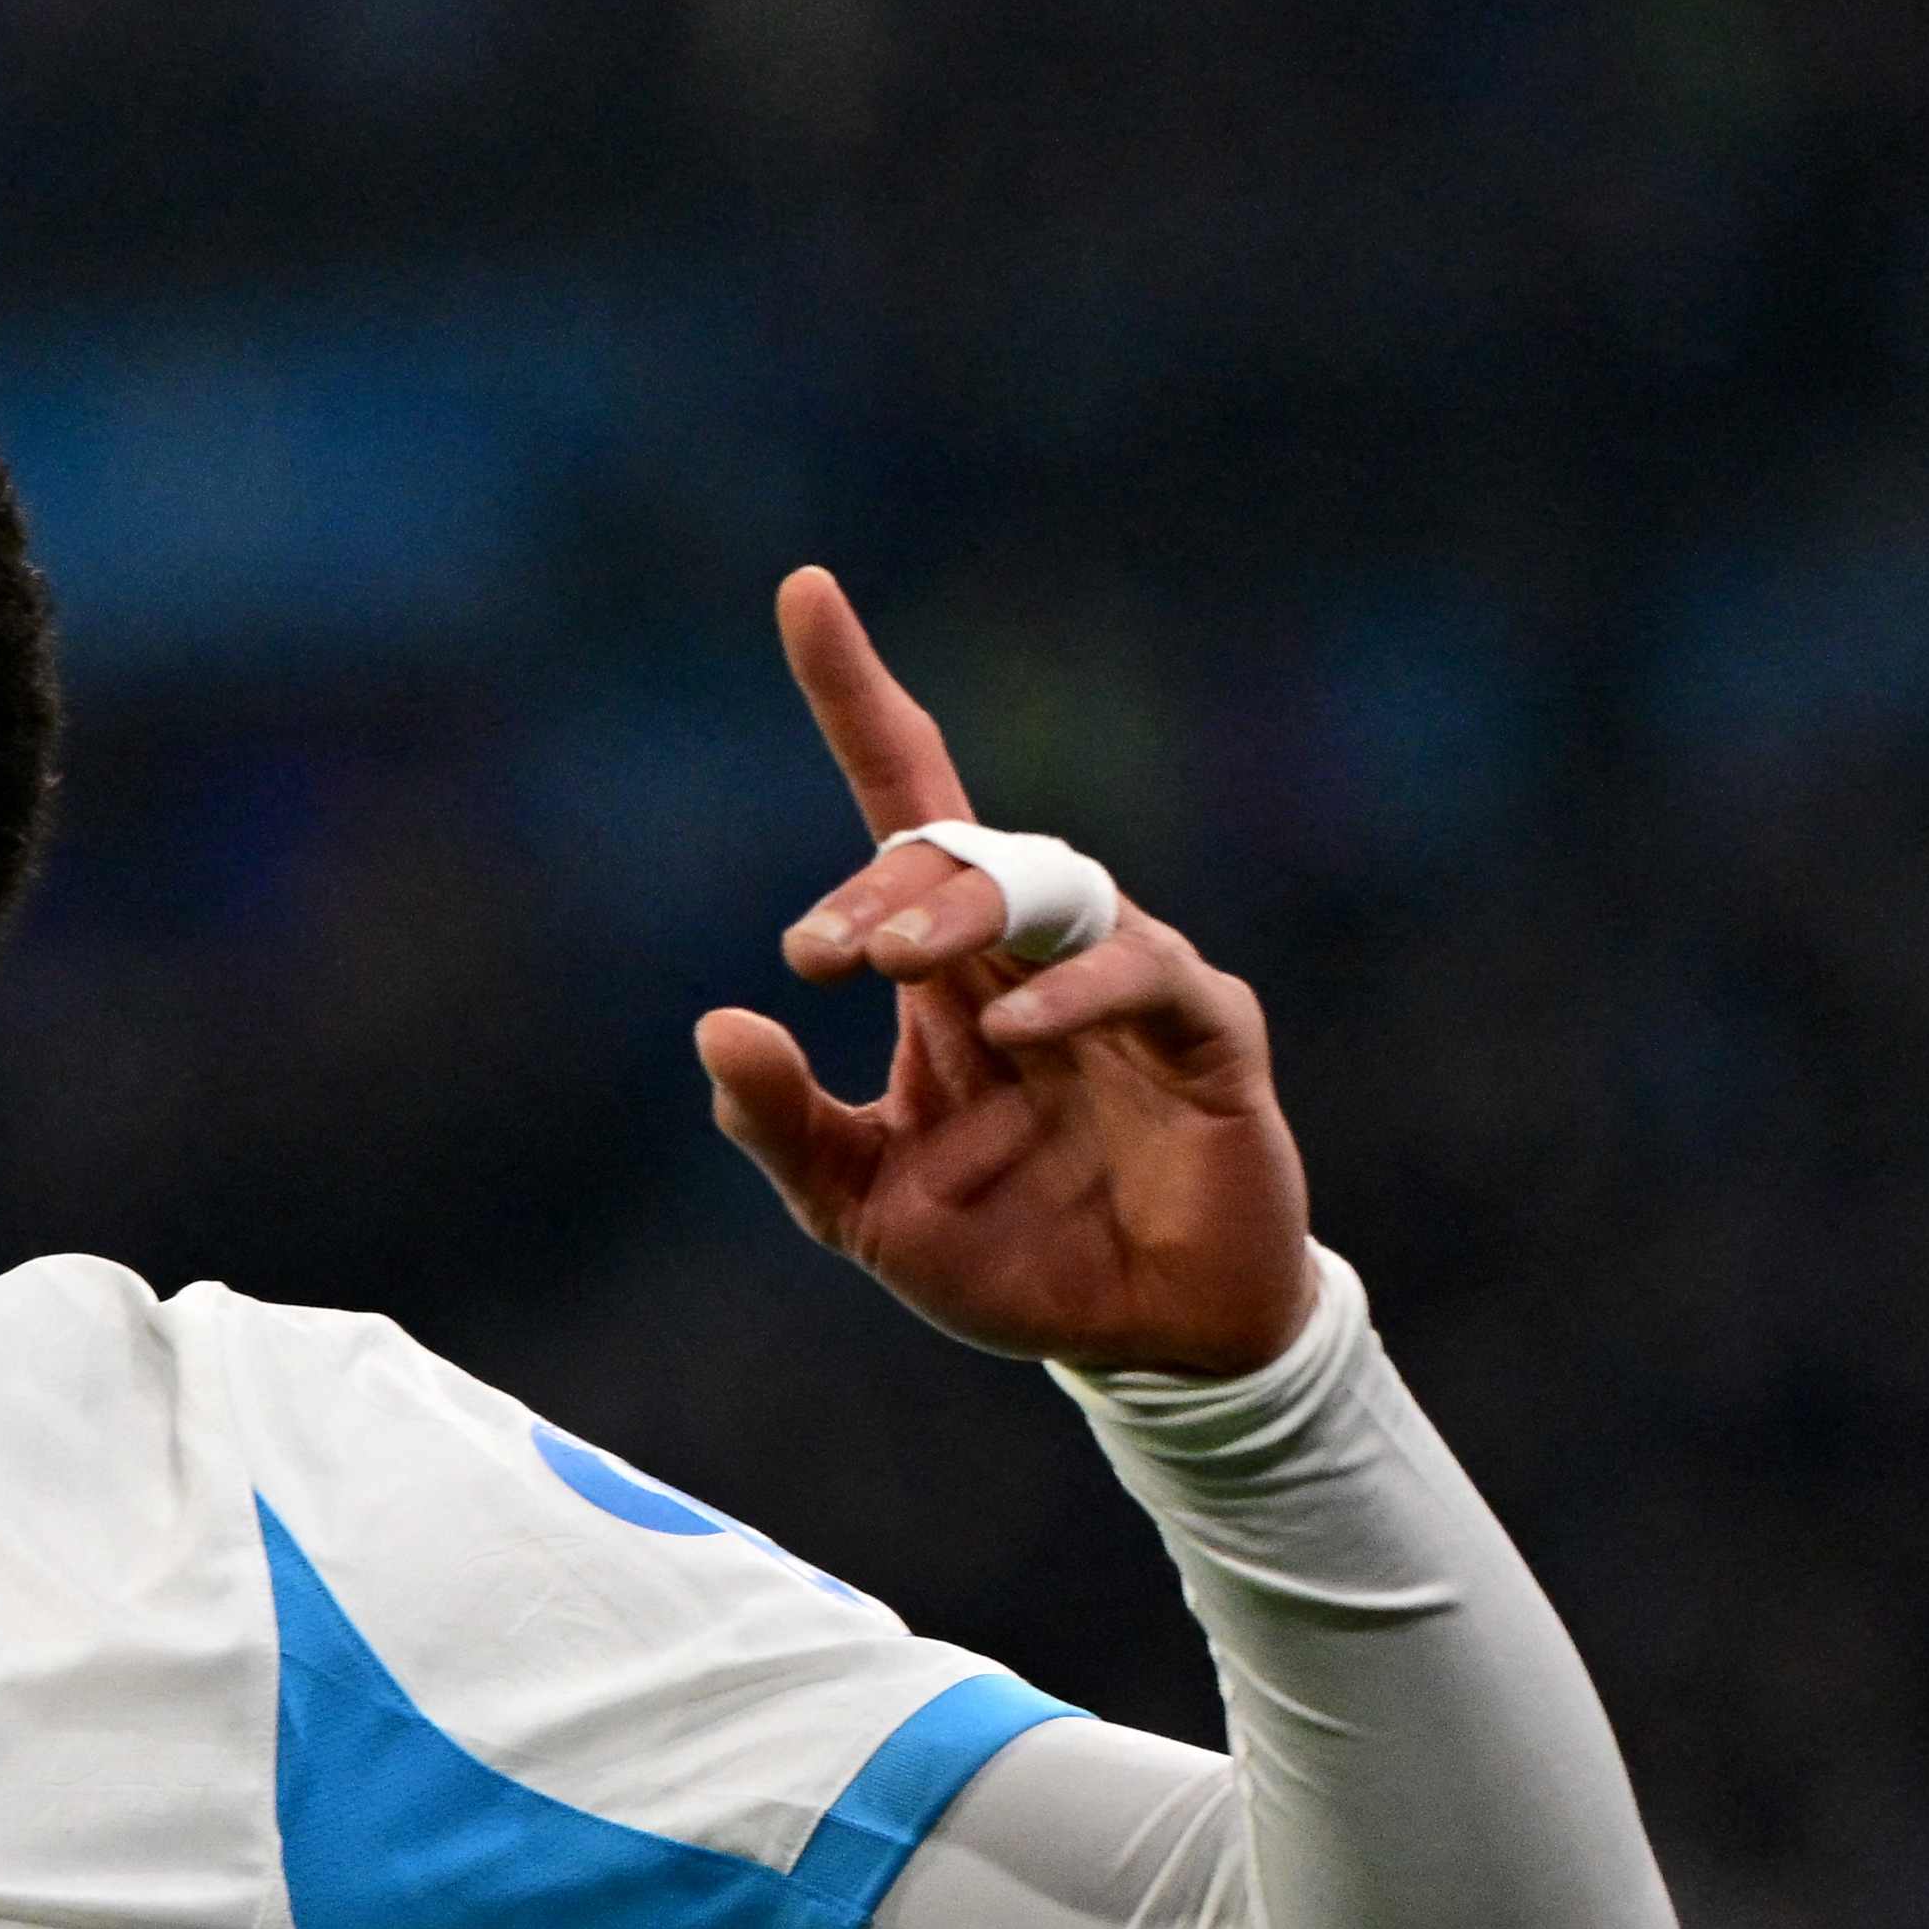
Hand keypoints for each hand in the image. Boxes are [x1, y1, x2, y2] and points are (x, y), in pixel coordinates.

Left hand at [690, 566, 1315, 1374]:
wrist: (1140, 1341)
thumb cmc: (1005, 1249)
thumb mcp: (857, 1203)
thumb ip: (782, 1124)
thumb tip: (718, 1024)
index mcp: (949, 971)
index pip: (901, 799)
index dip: (856, 696)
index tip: (802, 587)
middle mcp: (1036, 952)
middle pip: (960, 847)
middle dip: (886, 884)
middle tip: (823, 955)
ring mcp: (1129, 982)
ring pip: (1051, 889)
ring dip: (963, 914)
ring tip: (892, 966)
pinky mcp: (1210, 1034)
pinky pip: (1148, 977)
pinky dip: (1072, 997)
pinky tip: (1011, 1035)